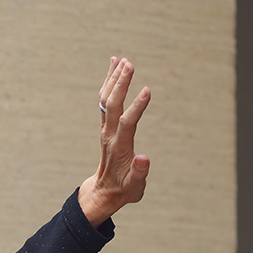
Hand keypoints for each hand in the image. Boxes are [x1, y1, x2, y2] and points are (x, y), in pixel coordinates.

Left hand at [78, 57, 150, 224]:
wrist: (104, 192)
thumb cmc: (123, 190)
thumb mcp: (134, 188)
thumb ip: (139, 174)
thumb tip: (144, 158)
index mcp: (119, 148)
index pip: (127, 123)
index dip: (137, 107)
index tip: (148, 90)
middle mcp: (109, 135)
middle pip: (112, 106)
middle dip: (120, 85)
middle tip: (130, 63)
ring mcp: (106, 129)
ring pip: (106, 100)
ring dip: (113, 79)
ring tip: (122, 60)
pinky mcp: (106, 126)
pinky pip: (105, 101)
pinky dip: (109, 83)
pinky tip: (115, 66)